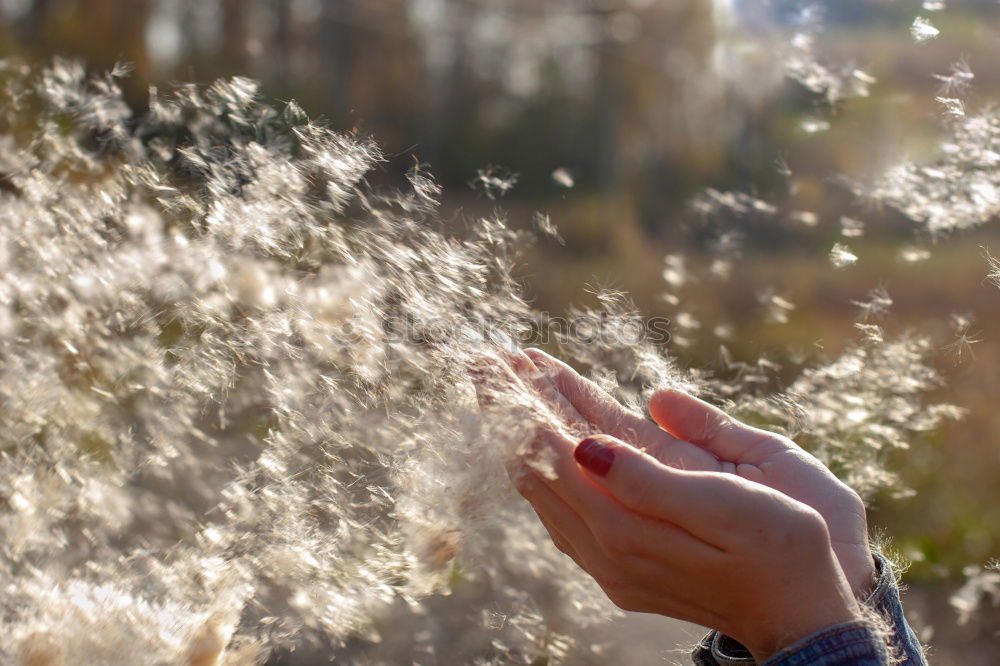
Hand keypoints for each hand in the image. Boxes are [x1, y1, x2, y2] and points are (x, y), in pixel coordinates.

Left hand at [515, 348, 875, 599]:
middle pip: (540, 470)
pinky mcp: (620, 570)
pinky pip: (561, 515)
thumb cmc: (781, 549)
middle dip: (513, 414)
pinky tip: (531, 455)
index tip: (506, 361)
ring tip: (499, 393)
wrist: (802, 616)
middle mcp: (608, 551)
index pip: (561, 454)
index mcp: (631, 529)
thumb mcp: (726, 506)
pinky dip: (541, 472)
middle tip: (484, 365)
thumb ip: (650, 481)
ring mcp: (609, 565)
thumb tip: (586, 447)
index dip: (532, 403)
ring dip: (521, 439)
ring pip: (544, 492)